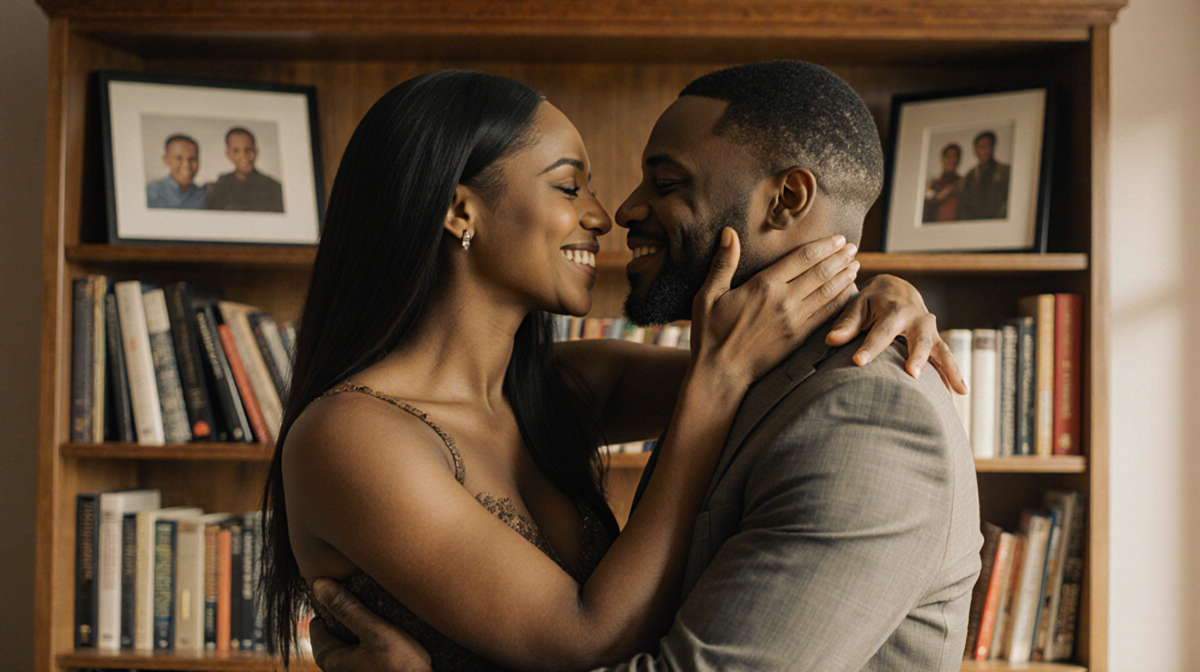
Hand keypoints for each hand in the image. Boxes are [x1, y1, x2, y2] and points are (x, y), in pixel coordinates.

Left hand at [310, 578, 431, 671]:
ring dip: (358, 636)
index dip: (324, 612)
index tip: (333, 597)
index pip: (318, 632)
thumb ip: (348, 609)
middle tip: (355, 603)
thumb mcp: (375, 631)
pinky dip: (370, 647)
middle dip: (342, 623)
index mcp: (334, 662)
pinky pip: (365, 659)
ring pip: (351, 651)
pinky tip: (387, 641)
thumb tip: (319, 585)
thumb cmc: (401, 667)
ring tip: (374, 618)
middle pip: (334, 643)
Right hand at [690, 229, 858, 388]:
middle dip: (839, 257)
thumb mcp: (708, 295)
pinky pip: (826, 314)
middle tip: (853, 248)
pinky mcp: (799, 337)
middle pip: (820, 271)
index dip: (823, 245)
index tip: (838, 238)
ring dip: (844, 276)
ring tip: (855, 265)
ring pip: (827, 291)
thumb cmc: (710, 333)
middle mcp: (784, 299)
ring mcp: (794, 319)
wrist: (721, 372)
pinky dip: (840, 301)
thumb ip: (723, 263)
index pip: (802, 257)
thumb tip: (728, 231)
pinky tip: (848, 293)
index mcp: (763, 284)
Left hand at [825, 274, 968, 394]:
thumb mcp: (858, 305)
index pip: (881, 331)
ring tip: (956, 390)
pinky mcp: (936, 340)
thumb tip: (831, 340)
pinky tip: (960, 393)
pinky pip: (947, 358)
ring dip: (949, 369)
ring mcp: (930, 331)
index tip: (858, 362)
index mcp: (894, 309)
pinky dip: (954, 375)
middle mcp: (917, 319)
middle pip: (920, 340)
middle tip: (912, 374)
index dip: (870, 347)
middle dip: (918, 356)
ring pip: (942, 350)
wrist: (898, 287)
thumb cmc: (873, 299)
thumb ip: (847, 323)